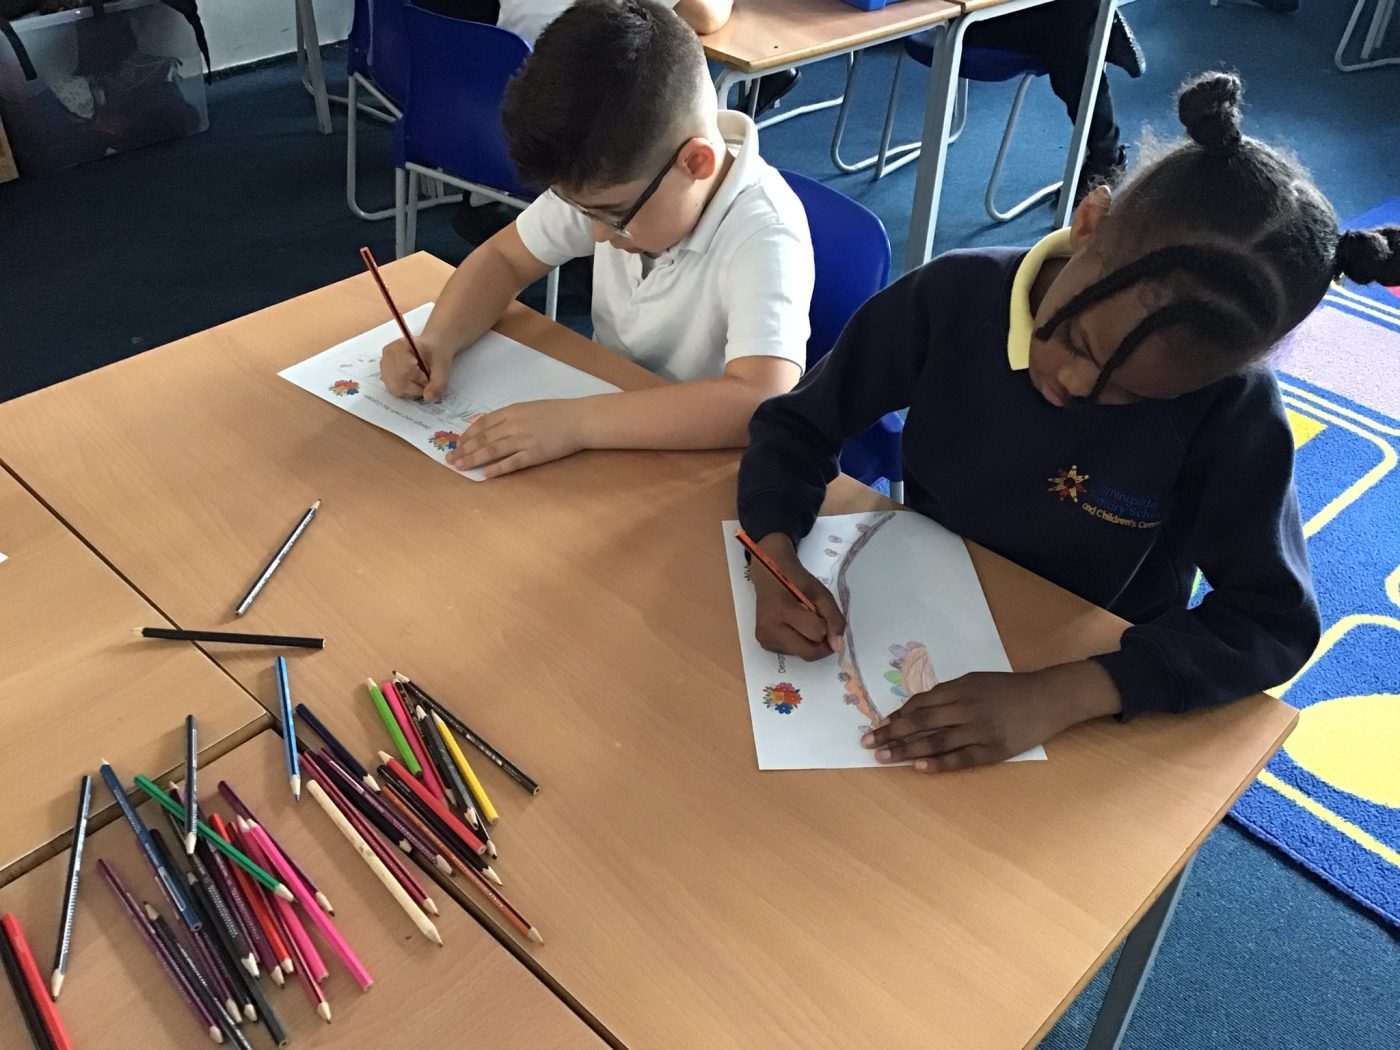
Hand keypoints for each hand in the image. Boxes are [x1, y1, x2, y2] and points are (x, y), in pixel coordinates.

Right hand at [380, 333, 455, 400]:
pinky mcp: (384, 373)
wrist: (430, 348)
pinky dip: (407, 390)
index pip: (406, 371)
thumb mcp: (443, 366)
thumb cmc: (435, 353)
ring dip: (412, 390)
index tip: (429, 376)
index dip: (420, 380)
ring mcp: (384, 364)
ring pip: (396, 388)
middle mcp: (388, 354)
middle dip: (417, 387)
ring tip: (420, 379)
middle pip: (399, 381)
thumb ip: (439, 382)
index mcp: (401, 345)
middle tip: (426, 379)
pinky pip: (394, 389)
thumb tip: (428, 397)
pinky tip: (413, 381)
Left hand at [444, 399, 587, 477]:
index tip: (456, 443)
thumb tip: (488, 423)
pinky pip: (512, 463)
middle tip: (449, 459)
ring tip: (459, 467)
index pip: (483, 424)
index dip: (467, 435)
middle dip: (463, 449)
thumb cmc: (557, 412)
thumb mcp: (529, 407)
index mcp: (512, 412)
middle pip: (483, 439)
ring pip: (492, 450)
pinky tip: (485, 475)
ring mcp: (524, 440)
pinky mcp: (535, 454)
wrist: (579, 419)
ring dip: (473, 459)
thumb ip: (509, 415)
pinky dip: (497, 469)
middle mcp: (514, 425)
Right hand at [751, 534, 846, 660]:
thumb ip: (834, 618)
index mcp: (783, 609)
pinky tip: (793, 627)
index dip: (827, 627)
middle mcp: (769, 628)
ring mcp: (765, 638)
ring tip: (804, 623)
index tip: (824, 616)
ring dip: (810, 644)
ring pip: (801, 654)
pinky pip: (791, 653)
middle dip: (821, 644)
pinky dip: (799, 644)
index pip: (816, 633)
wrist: (769, 576)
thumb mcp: (821, 593)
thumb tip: (838, 647)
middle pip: (807, 652)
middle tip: (823, 629)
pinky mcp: (764, 644)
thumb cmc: (796, 582)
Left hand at [860, 661, 1122, 771]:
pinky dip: (938, 764)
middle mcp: (966, 709)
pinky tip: (918, 768)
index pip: (920, 704)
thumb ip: (947, 693)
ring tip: (883, 757)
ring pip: (935, 742)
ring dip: (906, 750)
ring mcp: (980, 731)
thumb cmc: (1007, 688)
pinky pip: (961, 759)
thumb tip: (915, 709)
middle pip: (921, 723)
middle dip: (891, 733)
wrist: (1047, 698)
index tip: (878, 724)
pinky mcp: (993, 750)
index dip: (897, 716)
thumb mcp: (974, 681)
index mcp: (960, 689)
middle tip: (867, 742)